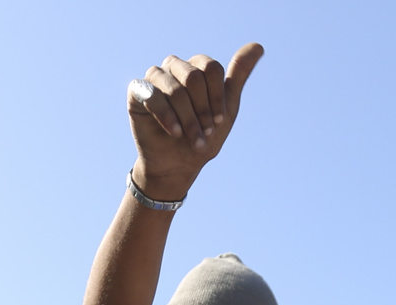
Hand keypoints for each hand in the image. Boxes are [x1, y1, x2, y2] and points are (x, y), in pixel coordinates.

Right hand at [127, 43, 262, 199]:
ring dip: (187, 118)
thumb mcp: (226, 108)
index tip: (218, 122)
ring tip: (191, 139)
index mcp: (196, 68)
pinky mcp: (137, 91)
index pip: (211, 68)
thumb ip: (238, 76)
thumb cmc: (202, 137)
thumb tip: (258, 46)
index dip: (217, 98)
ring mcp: (154, 78)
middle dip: (202, 109)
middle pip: (193, 76)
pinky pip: (152, 96)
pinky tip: (175, 133)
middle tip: (205, 132)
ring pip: (174, 88)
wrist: (177, 166)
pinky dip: (167, 116)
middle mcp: (174, 68)